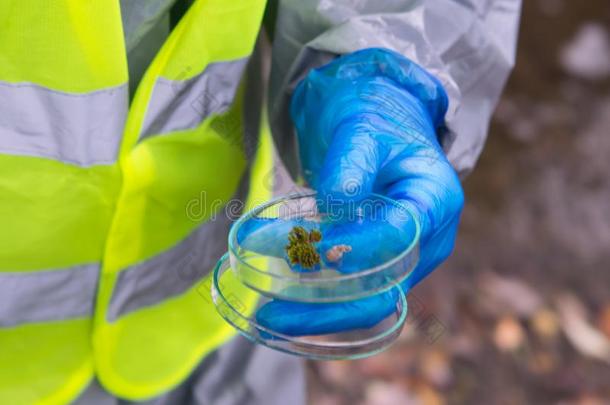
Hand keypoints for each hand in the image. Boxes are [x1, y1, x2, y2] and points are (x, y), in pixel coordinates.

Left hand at [252, 48, 463, 335]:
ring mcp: (407, 258)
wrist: (383, 122)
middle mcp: (428, 241)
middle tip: (270, 312)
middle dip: (327, 308)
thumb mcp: (362, 129)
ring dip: (317, 312)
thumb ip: (349, 168)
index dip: (351, 249)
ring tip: (268, 314)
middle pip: (384, 290)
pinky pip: (356, 292)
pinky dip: (320, 300)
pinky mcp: (384, 264)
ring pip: (366, 301)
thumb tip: (328, 210)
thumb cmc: (376, 118)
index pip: (396, 238)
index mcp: (435, 200)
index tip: (302, 252)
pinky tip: (283, 302)